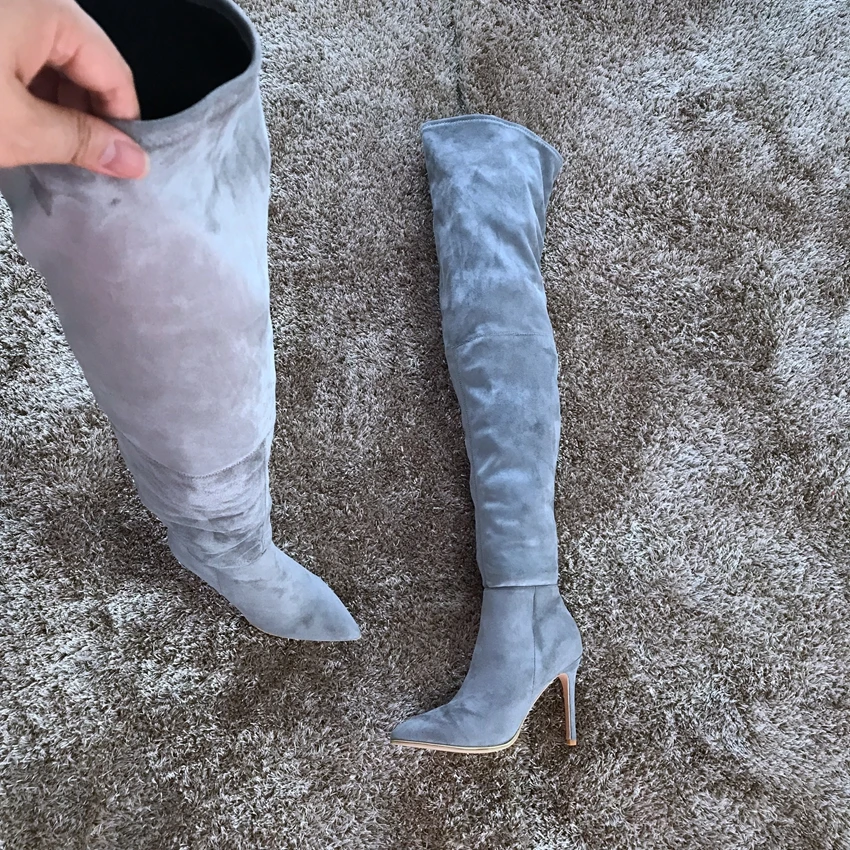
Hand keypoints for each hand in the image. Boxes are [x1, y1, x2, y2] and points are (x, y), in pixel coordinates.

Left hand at [0, 0, 148, 177]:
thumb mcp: (15, 128)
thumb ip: (81, 143)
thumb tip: (131, 158)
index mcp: (47, 9)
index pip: (114, 74)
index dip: (122, 125)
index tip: (118, 162)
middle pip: (84, 66)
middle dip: (84, 115)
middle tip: (76, 160)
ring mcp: (5, 9)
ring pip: (49, 62)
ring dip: (50, 106)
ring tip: (35, 142)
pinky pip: (16, 53)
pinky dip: (20, 89)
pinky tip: (10, 119)